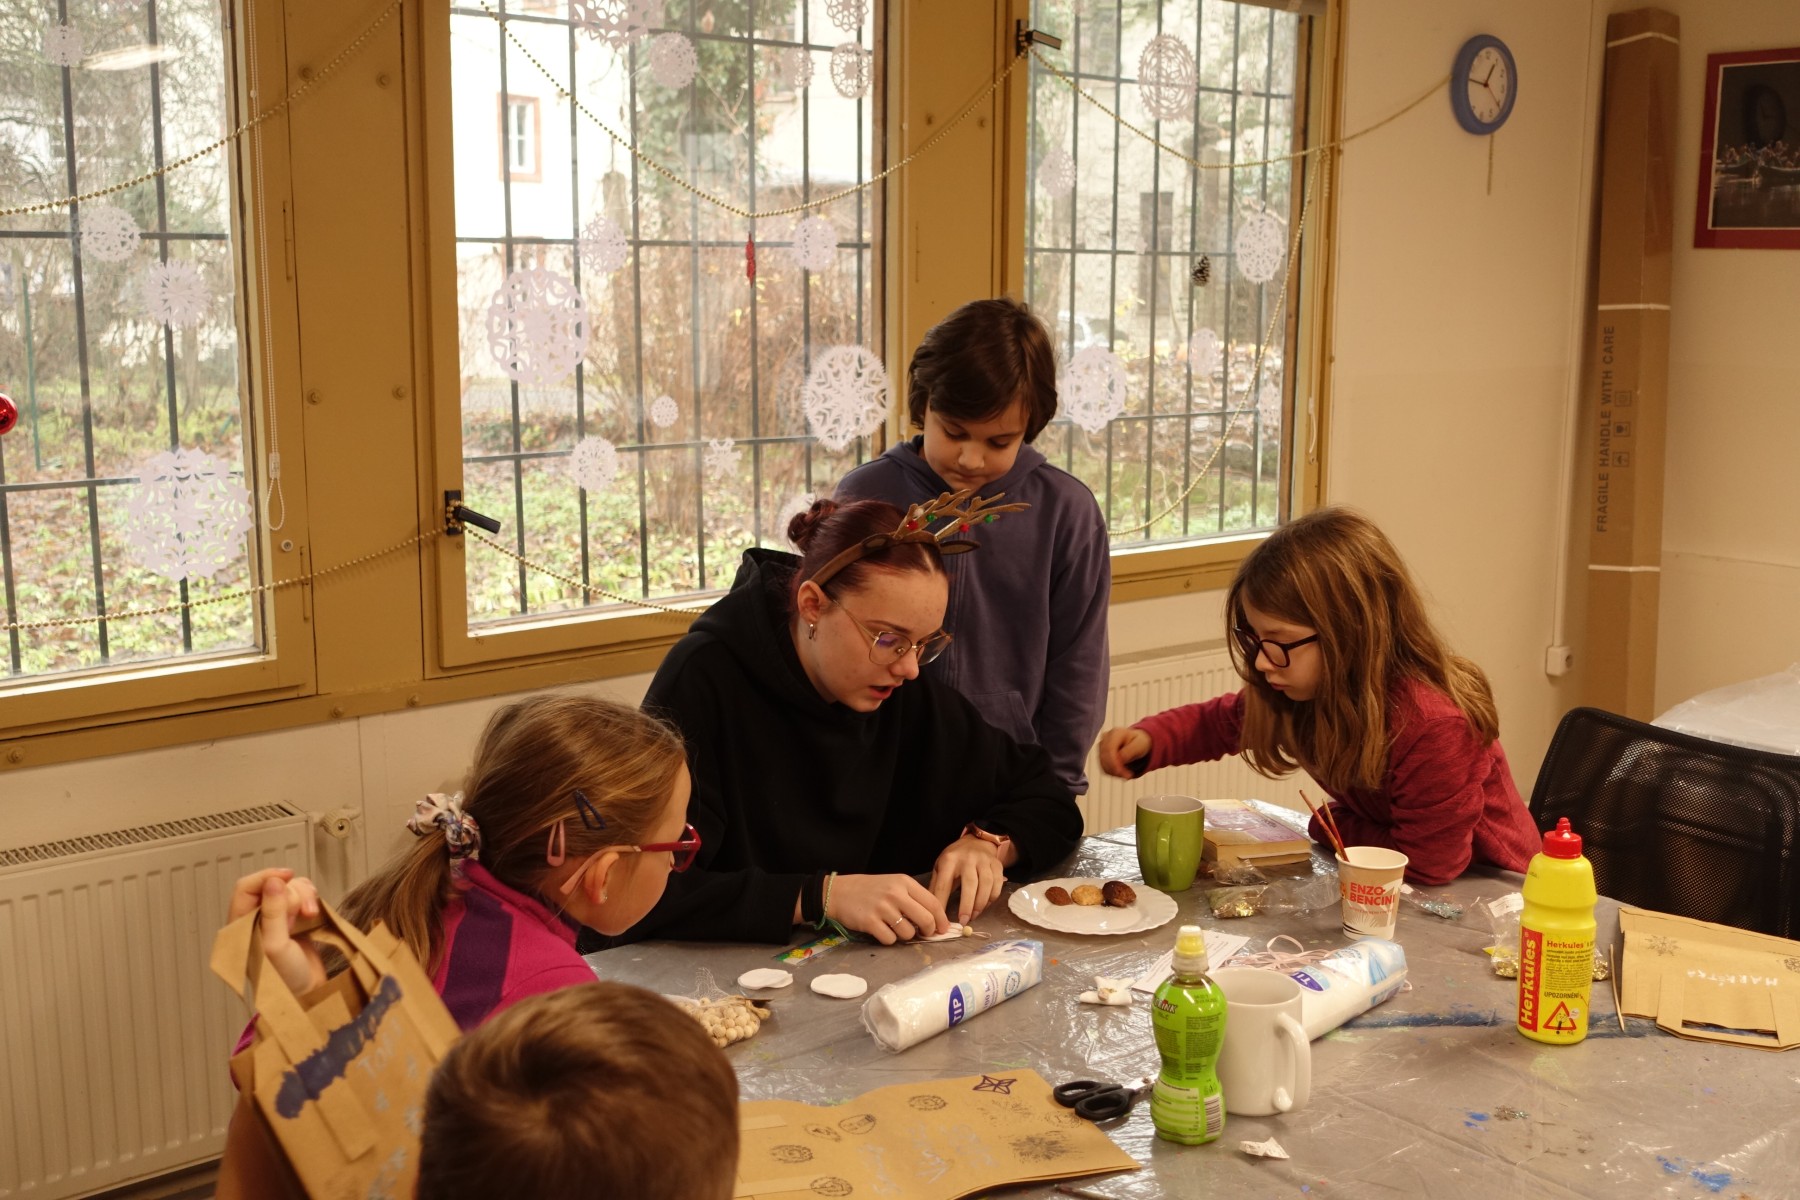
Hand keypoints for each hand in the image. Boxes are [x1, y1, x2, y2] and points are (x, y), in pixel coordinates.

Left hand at [229, 868, 325, 995]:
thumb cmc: (285, 978)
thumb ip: (272, 912)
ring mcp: (277, 919)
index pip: (246, 888)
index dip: (266, 878)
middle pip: (273, 886)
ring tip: (311, 915)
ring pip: (290, 888)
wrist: (308, 995)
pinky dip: (311, 899)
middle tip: (303, 914)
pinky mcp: (295, 920)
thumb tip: (273, 881)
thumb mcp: (275, 945)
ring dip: (304, 896)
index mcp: (241, 925)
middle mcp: (257, 919)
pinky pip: (302, 896)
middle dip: (292, 894)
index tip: (287, 876)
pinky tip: (314, 914)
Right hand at [827, 873, 950, 944]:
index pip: (933, 902)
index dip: (941, 919)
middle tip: (924, 933)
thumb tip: (934, 920)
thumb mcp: (893, 885)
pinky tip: (881, 931)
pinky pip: (890, 940)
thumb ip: (912, 898)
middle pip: (925, 919)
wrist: (839, 892)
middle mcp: (895, 893)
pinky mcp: (870, 922)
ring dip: (905, 936)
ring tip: (894, 928)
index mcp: (904, 882)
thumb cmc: (870, 889)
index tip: (943, 929)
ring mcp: (882, 908)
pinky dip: (888, 939)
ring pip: (908, 933)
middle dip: (928, 931)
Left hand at [929, 836, 1007, 924]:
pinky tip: (984, 906)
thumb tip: (931, 910)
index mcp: (949, 860)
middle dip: (967, 905)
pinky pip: (997, 884)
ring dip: (980, 904)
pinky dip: (992, 898)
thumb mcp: (940, 867)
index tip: (942, 921)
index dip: (942, 903)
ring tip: (973, 916)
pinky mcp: (997, 864)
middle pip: (970, 884)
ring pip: (986, 884)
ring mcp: (984, 861)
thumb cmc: (955, 859)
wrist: (976, 842)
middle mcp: (968, 859)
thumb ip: (936, 887)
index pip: (944, 884)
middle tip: (963, 921)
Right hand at [1097, 726, 1152, 777]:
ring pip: (1103, 764)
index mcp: (1115, 733)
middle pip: (1104, 757)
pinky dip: (1113, 772)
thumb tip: (1120, 760)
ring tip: (1127, 775)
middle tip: (1128, 776)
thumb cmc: (1139, 742)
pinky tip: (1122, 772)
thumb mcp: (1139, 745)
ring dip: (1115, 773)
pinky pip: (1103, 767)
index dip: (1115, 764)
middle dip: (1116, 770)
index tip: (1126, 774)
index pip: (1109, 750)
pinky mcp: (1101, 754)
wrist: (1136, 741)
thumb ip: (1129, 751)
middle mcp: (1105, 738)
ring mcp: (1102, 746)